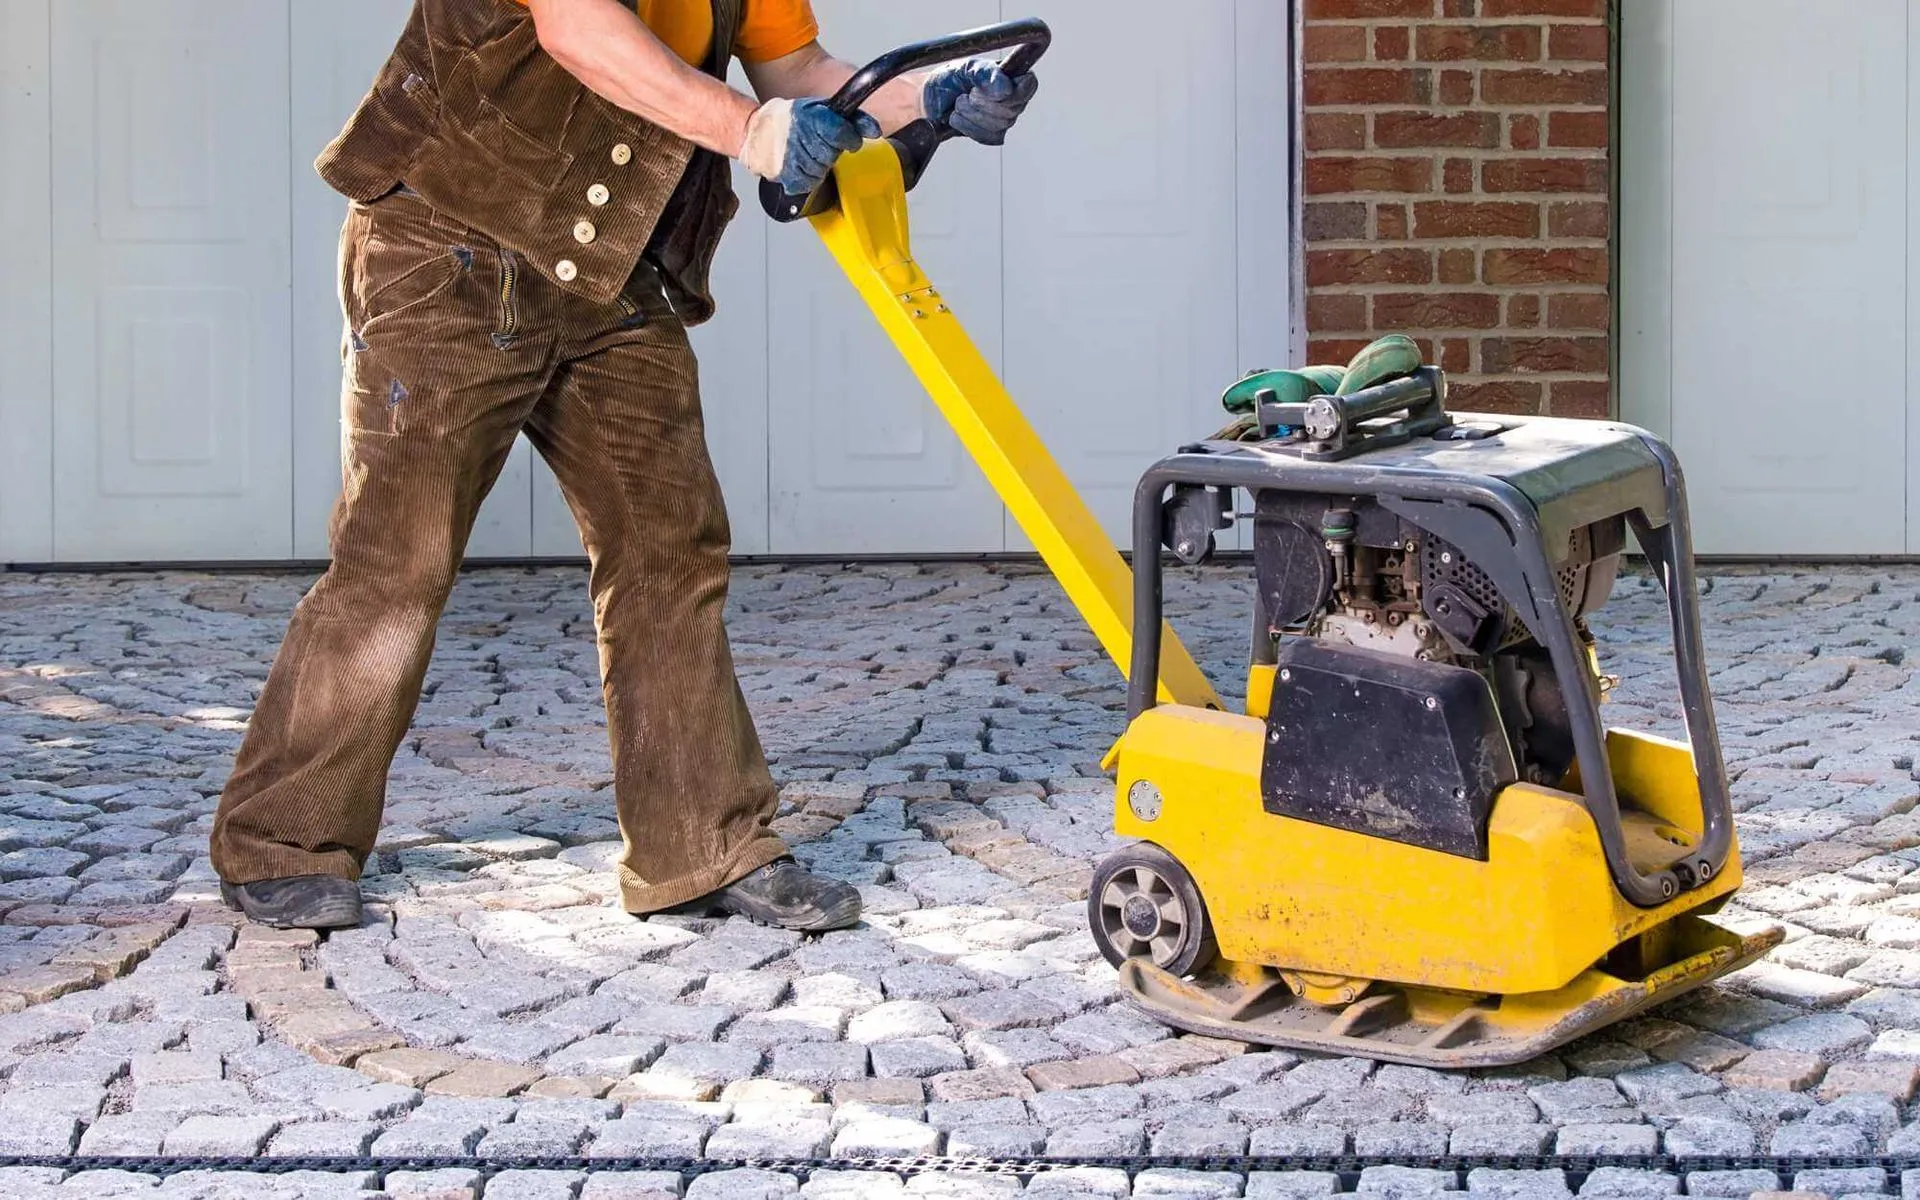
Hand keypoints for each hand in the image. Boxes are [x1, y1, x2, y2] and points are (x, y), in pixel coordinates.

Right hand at [741, 97, 880, 194]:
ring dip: (819, 165)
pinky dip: (808, 177)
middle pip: (832, 155)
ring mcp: (791, 157)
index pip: (841, 134)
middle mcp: (800, 136)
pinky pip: (809, 184)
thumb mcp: (823, 109)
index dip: (849, 139)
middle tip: (818, 143)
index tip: (847, 140)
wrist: (758, 129)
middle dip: (830, 151)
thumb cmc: (794, 119)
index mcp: (812, 117)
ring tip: (807, 152)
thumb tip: (875, 131)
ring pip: (821, 171)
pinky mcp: (785, 174)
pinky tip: (800, 165)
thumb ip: (853, 119)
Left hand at [922, 59, 1038, 145]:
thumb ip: (986, 74)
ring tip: (958, 104)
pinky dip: (968, 128)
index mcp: (1013, 76)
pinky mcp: (993, 135)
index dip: (1014, 92)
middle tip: (966, 94)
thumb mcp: (967, 67)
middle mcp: (1014, 98)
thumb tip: (1006, 89)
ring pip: (999, 125)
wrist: (932, 99)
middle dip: (982, 103)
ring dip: (972, 115)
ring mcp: (1005, 119)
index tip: (993, 91)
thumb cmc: (952, 78)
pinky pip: (988, 137)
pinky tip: (958, 118)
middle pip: (1011, 109)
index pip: (1029, 85)